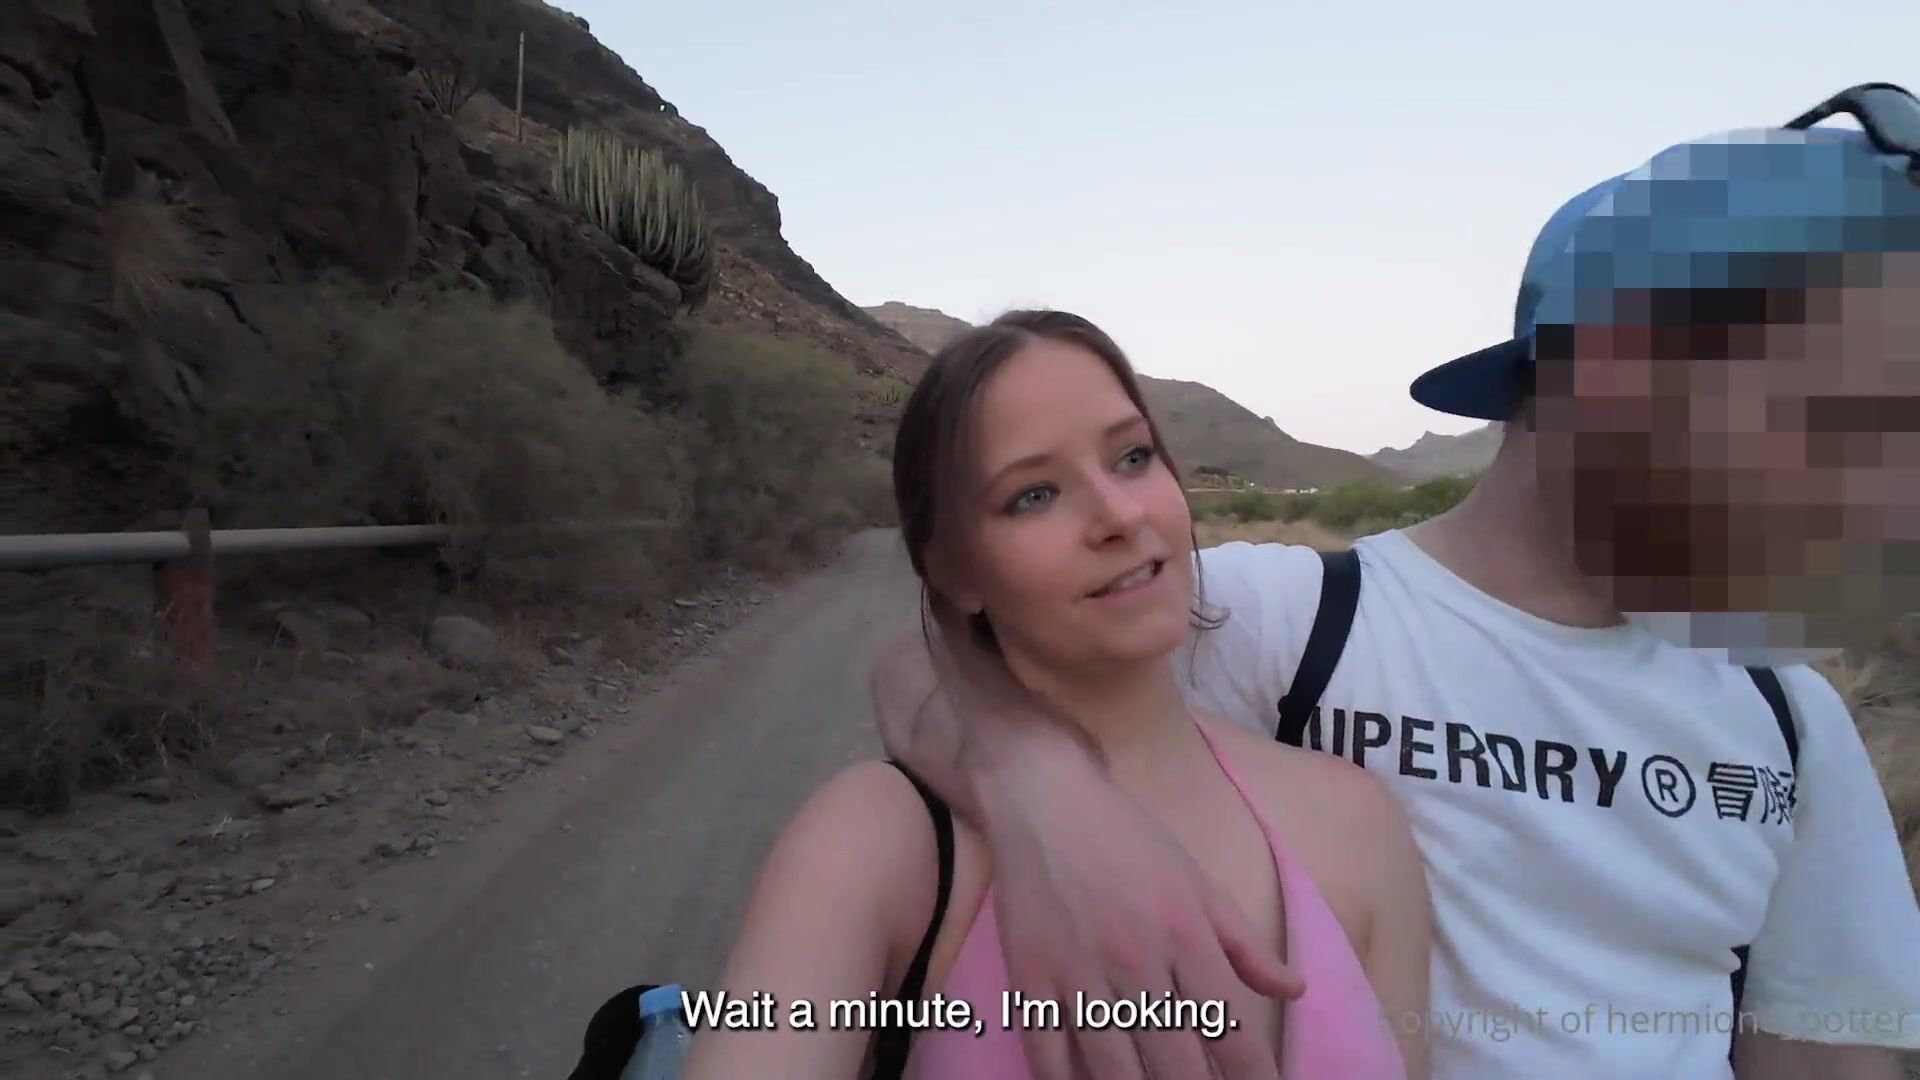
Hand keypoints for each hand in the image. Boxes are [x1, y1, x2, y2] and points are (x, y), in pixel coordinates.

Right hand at [984, 747, 1306, 1079]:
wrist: (1044, 799)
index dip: (1251, 1077)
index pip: (1230, 1030)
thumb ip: (1246, 944)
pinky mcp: (1030, 979)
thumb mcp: (1198, 883)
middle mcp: (1137, 963)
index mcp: (1187, 936)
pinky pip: (1048, 1055)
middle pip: (1175, 1062)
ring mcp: (1079, 975)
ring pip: (1113, 1070)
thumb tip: (1295, 991)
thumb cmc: (1128, 841)